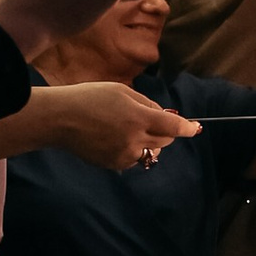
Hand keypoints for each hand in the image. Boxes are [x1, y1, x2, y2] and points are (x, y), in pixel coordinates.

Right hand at [34, 82, 198, 170]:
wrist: (60, 119)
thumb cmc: (90, 98)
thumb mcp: (122, 91)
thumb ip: (147, 104)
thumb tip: (163, 115)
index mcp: (139, 118)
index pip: (173, 126)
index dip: (187, 128)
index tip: (195, 128)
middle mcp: (135, 139)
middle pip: (165, 140)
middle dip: (165, 131)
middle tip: (148, 119)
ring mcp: (124, 154)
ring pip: (150, 150)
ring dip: (148, 140)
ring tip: (125, 126)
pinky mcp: (114, 164)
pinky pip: (133, 157)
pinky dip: (132, 148)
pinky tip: (113, 137)